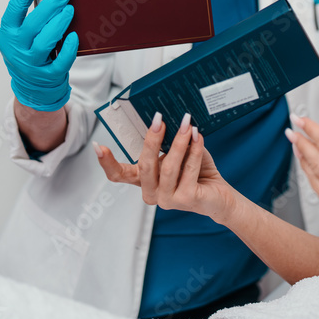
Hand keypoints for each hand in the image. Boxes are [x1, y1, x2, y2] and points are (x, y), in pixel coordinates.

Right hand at [0, 0, 77, 110]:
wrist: (31, 86)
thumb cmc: (30, 51)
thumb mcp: (24, 35)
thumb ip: (34, 18)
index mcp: (8, 32)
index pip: (15, 6)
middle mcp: (15, 47)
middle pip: (33, 23)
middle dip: (51, 5)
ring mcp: (30, 63)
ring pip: (44, 42)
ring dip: (59, 24)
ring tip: (70, 11)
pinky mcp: (46, 75)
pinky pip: (59, 61)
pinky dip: (68, 48)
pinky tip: (74, 36)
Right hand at [94, 113, 235, 222]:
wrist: (219, 195)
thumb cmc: (196, 172)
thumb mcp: (177, 154)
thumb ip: (167, 143)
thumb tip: (163, 120)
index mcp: (145, 181)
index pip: (119, 175)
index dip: (107, 163)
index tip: (98, 147)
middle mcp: (152, 193)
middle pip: (145, 165)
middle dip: (152, 139)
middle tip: (159, 118)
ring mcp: (167, 200)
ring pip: (168, 166)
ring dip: (178, 141)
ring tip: (186, 123)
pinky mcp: (185, 200)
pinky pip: (188, 170)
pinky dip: (194, 150)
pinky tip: (198, 137)